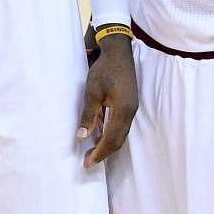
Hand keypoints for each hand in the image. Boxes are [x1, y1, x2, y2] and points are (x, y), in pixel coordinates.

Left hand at [78, 35, 138, 166]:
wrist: (118, 51)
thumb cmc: (104, 69)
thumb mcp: (92, 92)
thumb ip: (89, 115)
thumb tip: (82, 136)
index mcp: (123, 110)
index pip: (111, 139)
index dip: (99, 153)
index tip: (87, 162)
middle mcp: (130, 112)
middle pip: (118, 140)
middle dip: (104, 153)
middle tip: (88, 161)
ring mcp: (131, 108)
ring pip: (121, 134)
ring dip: (107, 144)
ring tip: (92, 151)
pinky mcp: (129, 104)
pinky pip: (121, 125)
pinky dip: (110, 134)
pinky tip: (99, 135)